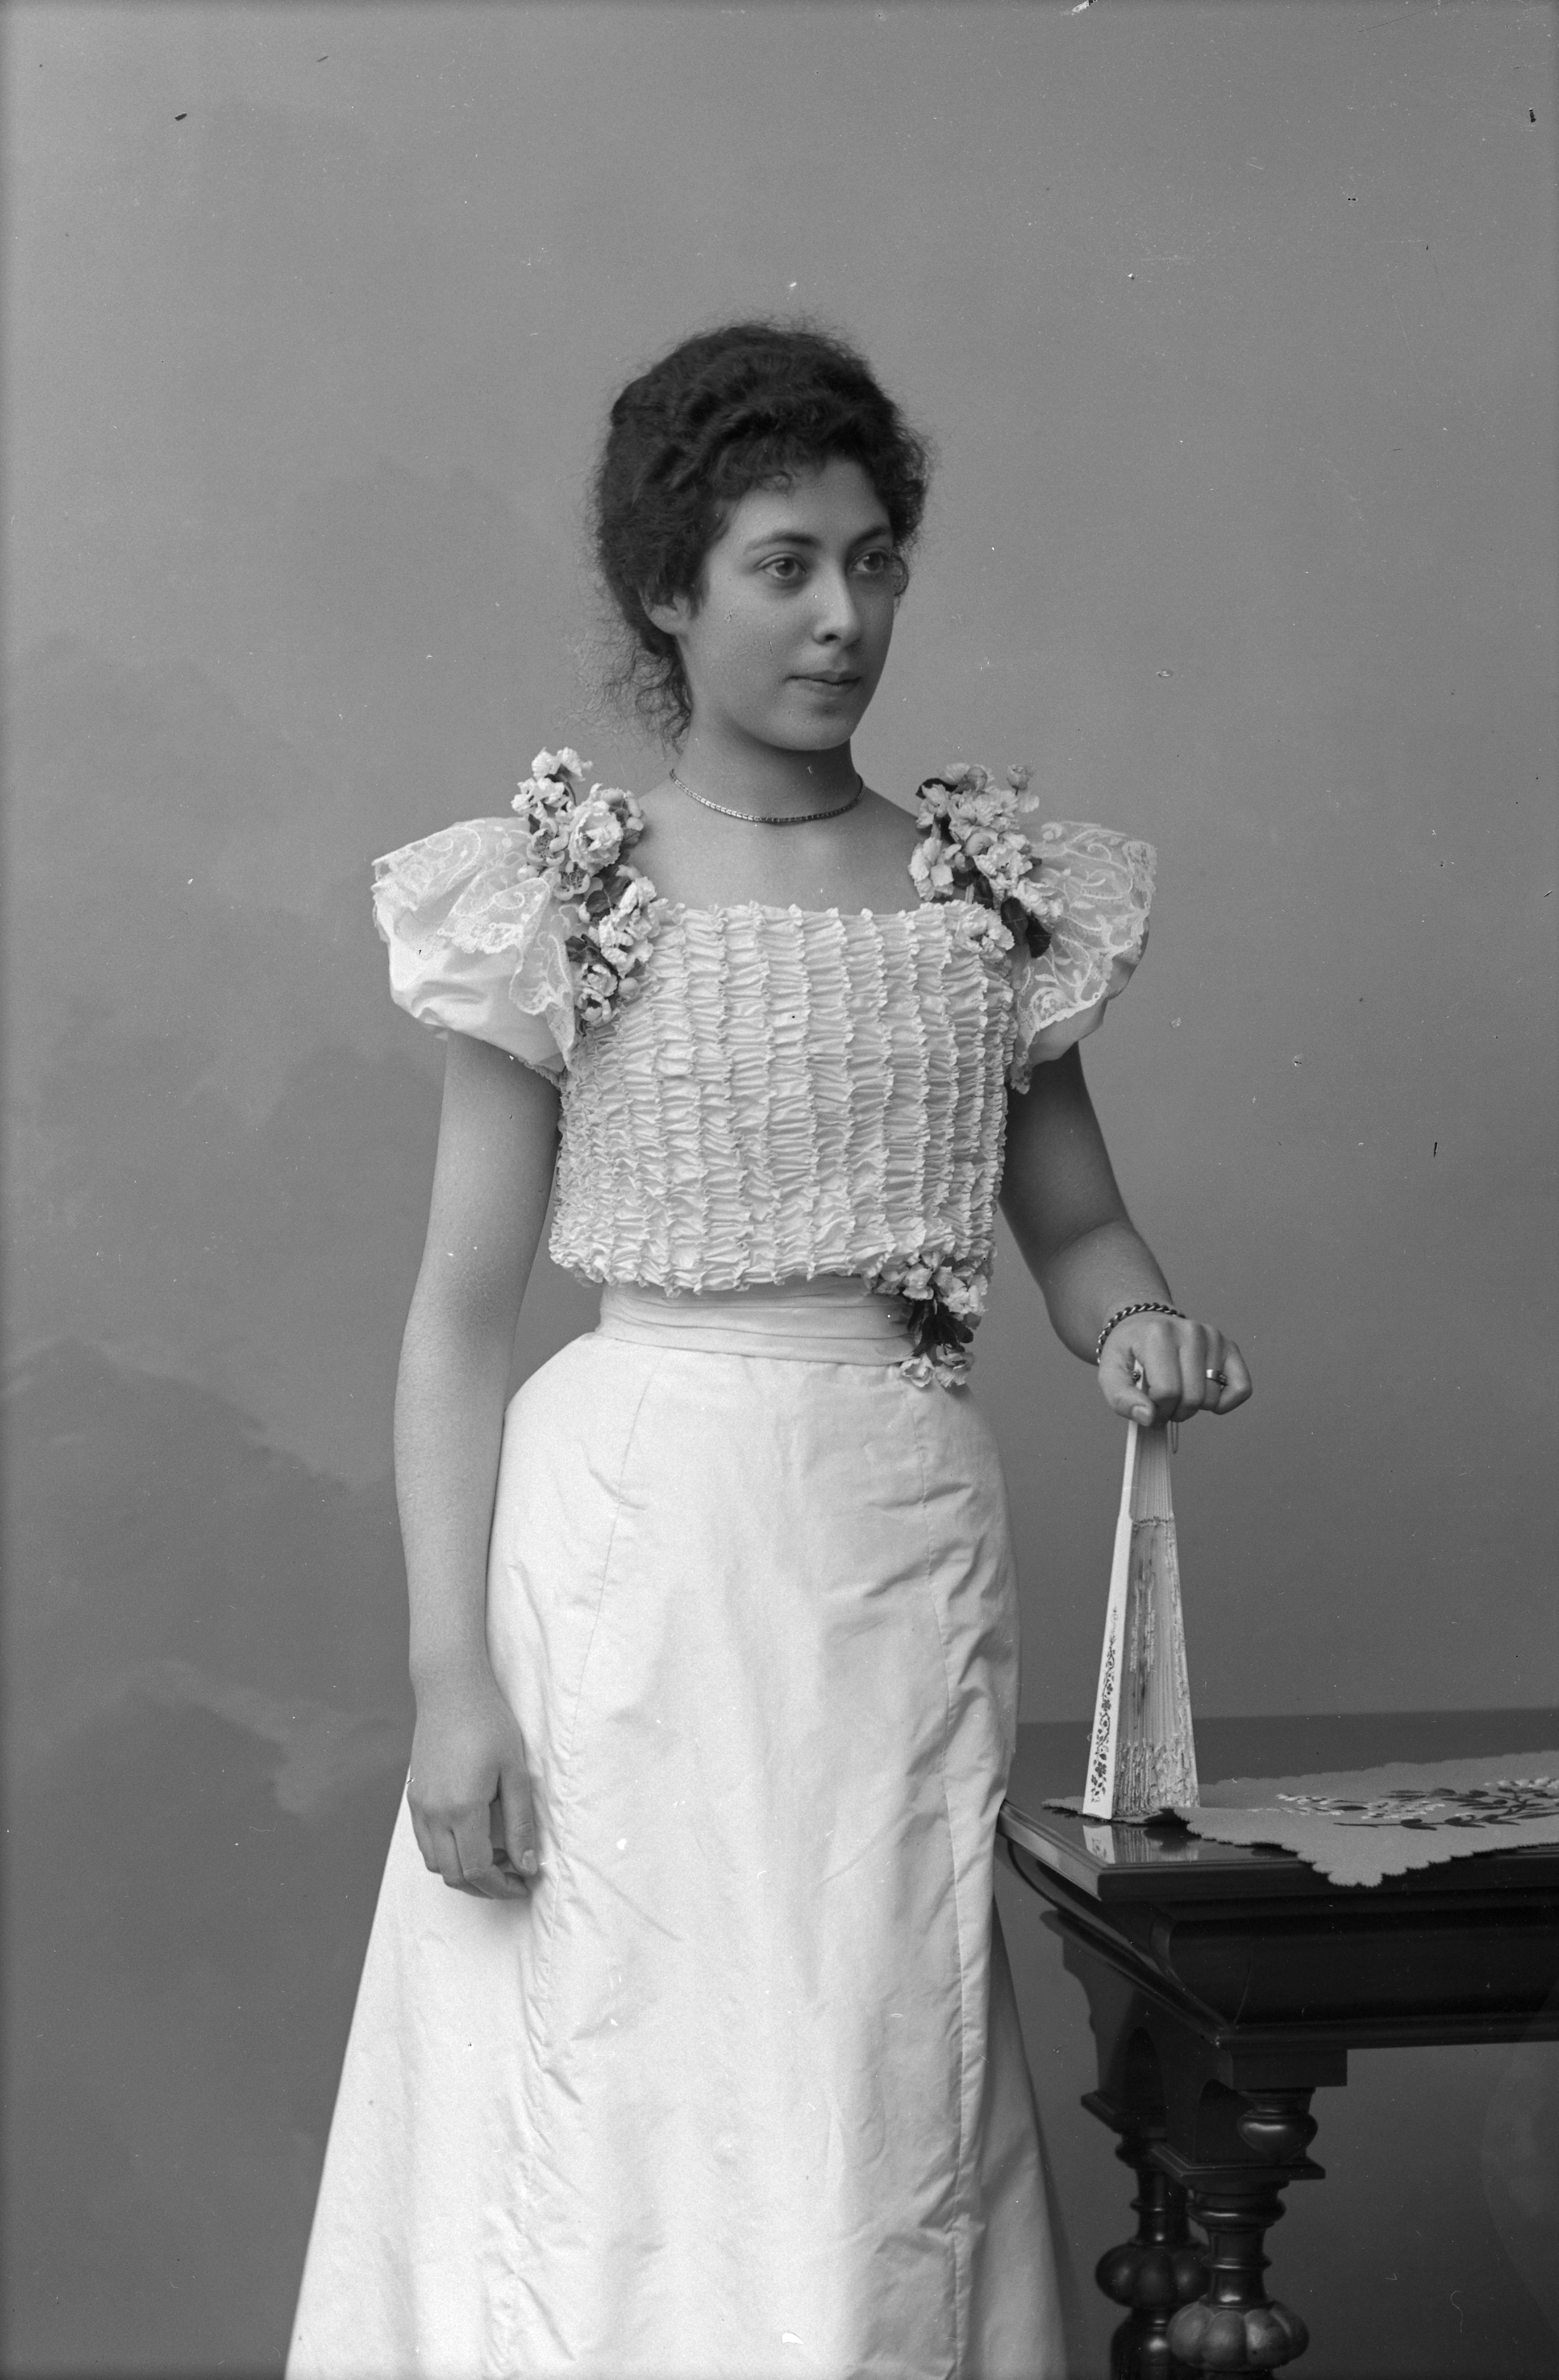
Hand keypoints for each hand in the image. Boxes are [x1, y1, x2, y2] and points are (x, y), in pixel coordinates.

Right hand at [407, 1671, 538, 1900]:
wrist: (450, 1690)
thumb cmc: (488, 1724)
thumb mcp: (515, 1772)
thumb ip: (520, 1823)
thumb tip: (527, 1865)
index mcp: (462, 1809)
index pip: (478, 1870)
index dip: (502, 1886)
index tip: (523, 1883)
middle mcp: (434, 1814)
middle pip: (453, 1875)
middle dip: (484, 1886)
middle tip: (513, 1876)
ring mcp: (419, 1806)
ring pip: (436, 1863)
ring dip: (464, 1871)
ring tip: (495, 1855)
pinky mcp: (413, 1797)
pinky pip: (425, 1842)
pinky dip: (447, 1852)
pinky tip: (472, 1836)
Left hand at [1097, 1311, 1251, 1426]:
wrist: (1142, 1325)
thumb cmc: (1129, 1353)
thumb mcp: (1111, 1374)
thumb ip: (1122, 1399)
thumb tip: (1149, 1417)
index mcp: (1159, 1335)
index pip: (1166, 1392)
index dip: (1155, 1410)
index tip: (1147, 1405)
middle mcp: (1191, 1331)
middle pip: (1192, 1398)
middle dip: (1174, 1411)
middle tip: (1162, 1401)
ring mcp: (1213, 1337)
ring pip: (1213, 1397)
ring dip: (1194, 1407)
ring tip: (1179, 1393)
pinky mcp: (1229, 1347)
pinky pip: (1242, 1388)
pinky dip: (1226, 1402)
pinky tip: (1207, 1398)